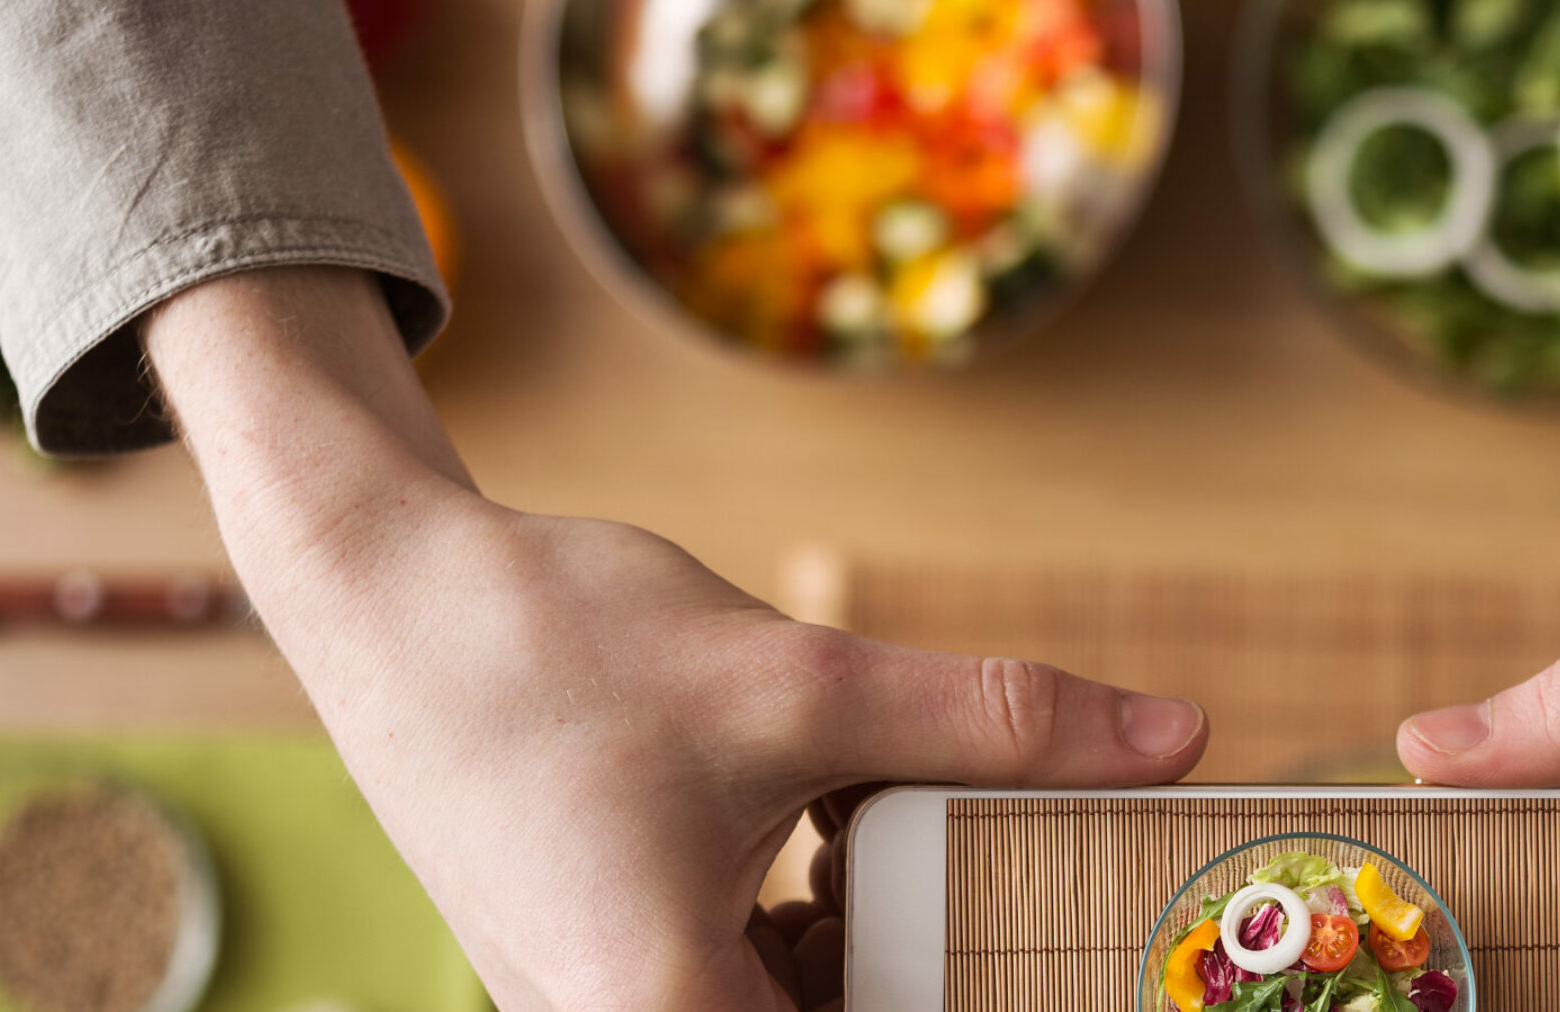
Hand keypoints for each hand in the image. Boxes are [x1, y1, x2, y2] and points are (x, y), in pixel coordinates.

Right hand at [145, 269, 1210, 1010]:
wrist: (381, 591)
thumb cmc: (553, 641)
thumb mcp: (801, 681)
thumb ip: (996, 722)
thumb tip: (1178, 739)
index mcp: (662, 1010)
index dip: (978, 997)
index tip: (1068, 969)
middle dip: (935, 971)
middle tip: (1043, 917)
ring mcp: (601, 1007)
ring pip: (793, 1006)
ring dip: (874, 951)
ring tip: (944, 870)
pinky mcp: (596, 964)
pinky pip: (739, 980)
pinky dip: (812, 927)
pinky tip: (843, 841)